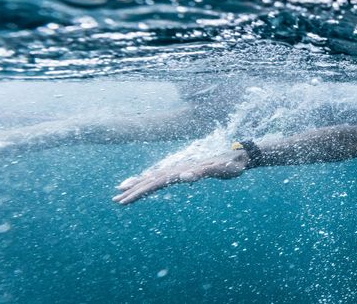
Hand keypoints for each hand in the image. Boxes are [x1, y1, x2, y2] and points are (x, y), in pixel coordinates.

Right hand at [113, 150, 248, 204]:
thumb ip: (204, 171)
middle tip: (116, 200)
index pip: (157, 182)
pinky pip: (162, 178)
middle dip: (134, 190)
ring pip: (154, 178)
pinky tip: (142, 183)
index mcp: (183, 169)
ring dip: (137, 186)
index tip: (126, 199)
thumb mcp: (221, 169)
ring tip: (120, 192)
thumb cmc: (232, 165)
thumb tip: (184, 176)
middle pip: (151, 180)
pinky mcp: (184, 170)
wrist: (239, 156)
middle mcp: (179, 167)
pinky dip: (149, 181)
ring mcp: (181, 168)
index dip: (141, 190)